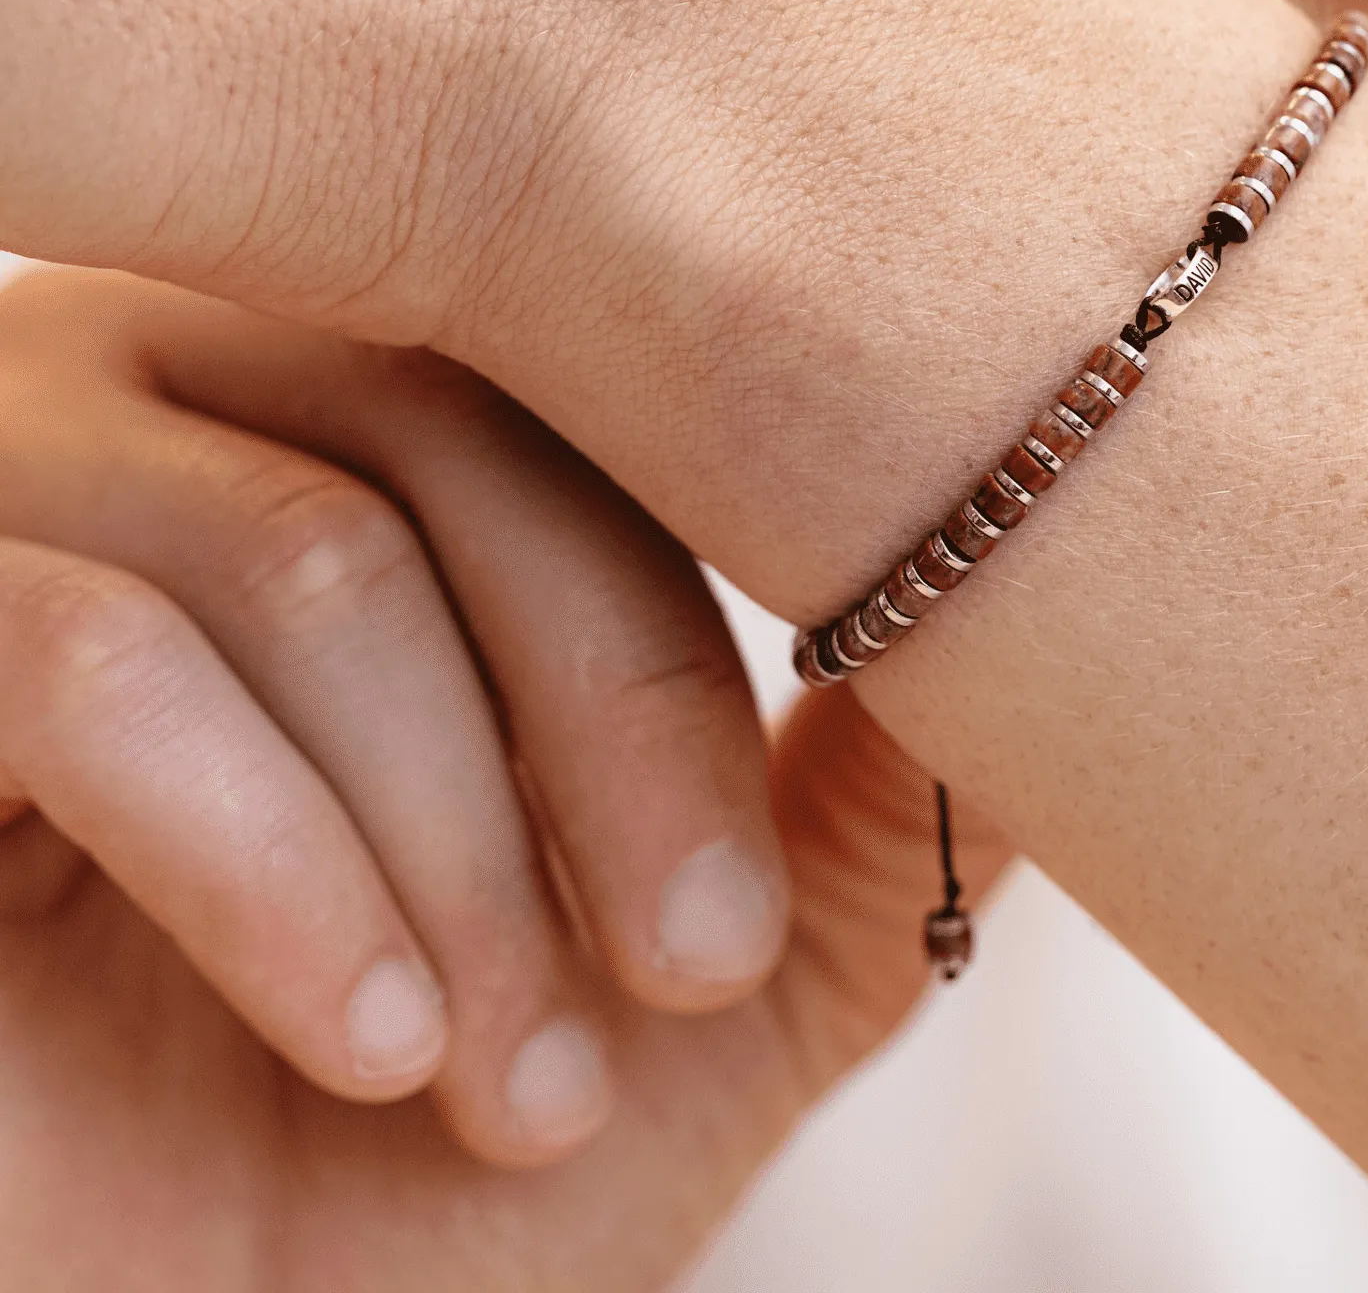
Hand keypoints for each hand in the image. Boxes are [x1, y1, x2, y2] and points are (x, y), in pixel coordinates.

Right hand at [0, 271, 1006, 1289]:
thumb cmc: (392, 1191)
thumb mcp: (689, 1003)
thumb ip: (852, 808)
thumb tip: (1059, 601)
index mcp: (370, 430)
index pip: (587, 378)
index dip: (690, 636)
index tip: (742, 924)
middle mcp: (175, 399)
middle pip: (463, 415)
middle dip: (609, 717)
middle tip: (680, 981)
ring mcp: (3, 498)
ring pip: (299, 550)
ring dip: (450, 839)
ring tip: (503, 1076)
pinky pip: (81, 655)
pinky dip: (263, 855)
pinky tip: (348, 1039)